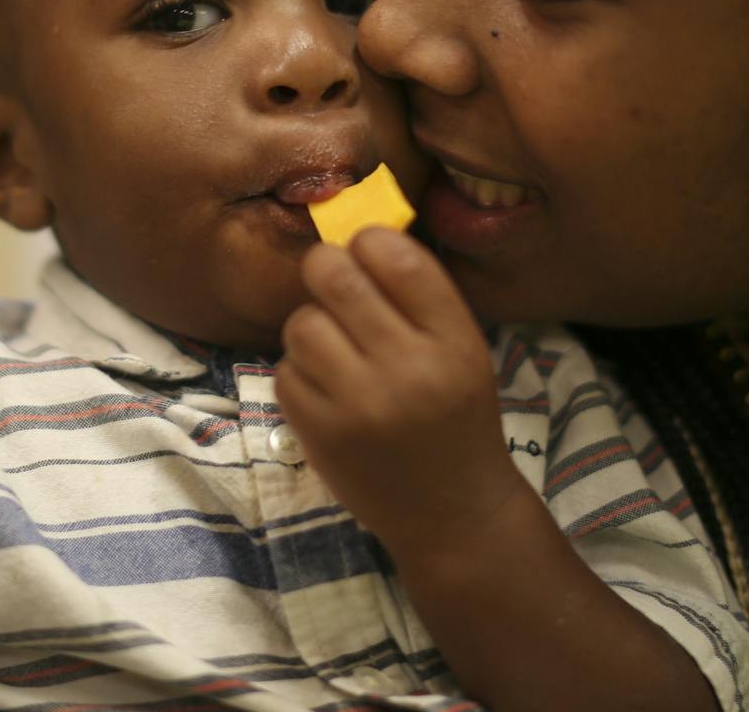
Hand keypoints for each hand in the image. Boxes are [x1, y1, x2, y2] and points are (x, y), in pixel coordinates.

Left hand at [275, 228, 525, 557]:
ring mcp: (360, 404)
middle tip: (334, 282)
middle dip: (327, 268)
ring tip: (335, 347)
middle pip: (334, 276)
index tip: (367, 252)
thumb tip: (356, 237)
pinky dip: (300, 371)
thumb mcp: (463, 349)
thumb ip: (419, 297)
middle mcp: (408, 367)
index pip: (396, 256)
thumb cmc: (456, 415)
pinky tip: (328, 387)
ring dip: (313, 325)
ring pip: (302, 322)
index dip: (369, 241)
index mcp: (453, 338)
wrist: (452, 511)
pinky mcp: (321, 435)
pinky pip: (285, 370)